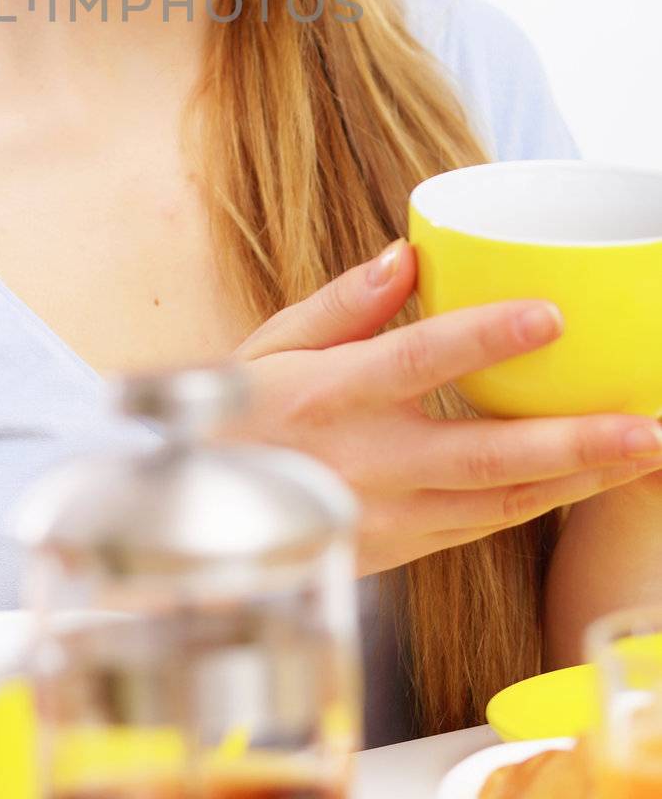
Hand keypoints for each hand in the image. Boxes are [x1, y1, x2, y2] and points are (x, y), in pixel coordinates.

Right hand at [223, 240, 661, 577]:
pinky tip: (586, 480)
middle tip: (645, 425)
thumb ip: (340, 304)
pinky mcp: (397, 552)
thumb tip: (407, 255)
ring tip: (642, 454)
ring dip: (577, 484)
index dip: (485, 338)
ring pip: (497, 507)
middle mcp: (363, 462)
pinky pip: (480, 528)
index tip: (551, 315)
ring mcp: (384, 518)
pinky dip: (538, 505)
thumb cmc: (232, 418)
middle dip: (573, 443)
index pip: (417, 361)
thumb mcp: (266, 348)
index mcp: (326, 395)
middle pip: (481, 455)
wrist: (192, 522)